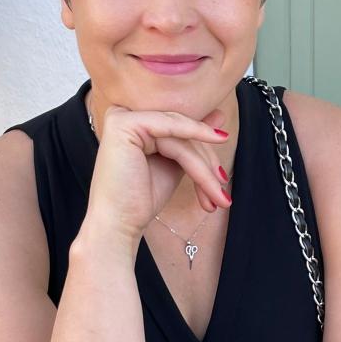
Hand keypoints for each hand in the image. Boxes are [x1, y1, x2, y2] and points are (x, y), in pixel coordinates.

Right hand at [82, 105, 231, 246]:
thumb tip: (219, 115)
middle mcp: (124, 117)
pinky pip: (170, 127)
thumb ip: (191, 140)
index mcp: (132, 125)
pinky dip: (196, 133)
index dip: (203, 153)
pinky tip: (218, 140)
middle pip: (180, 131)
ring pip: (179, 135)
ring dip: (204, 166)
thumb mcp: (174, 165)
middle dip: (206, 163)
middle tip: (222, 195)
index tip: (222, 178)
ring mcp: (122, 118)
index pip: (178, 130)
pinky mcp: (124, 124)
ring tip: (218, 195)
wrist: (117, 226)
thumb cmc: (140, 201)